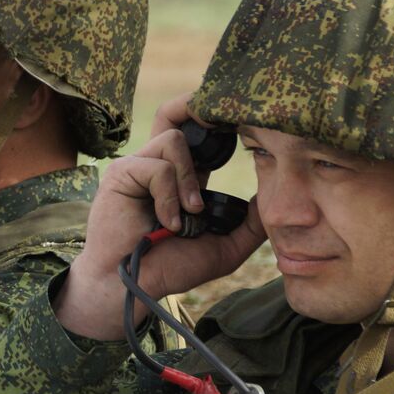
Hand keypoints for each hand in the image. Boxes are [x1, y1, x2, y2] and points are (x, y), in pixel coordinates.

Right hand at [53, 97, 265, 339]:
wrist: (134, 287)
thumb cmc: (171, 269)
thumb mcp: (223, 248)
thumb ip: (248, 226)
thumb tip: (272, 198)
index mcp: (181, 177)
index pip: (199, 135)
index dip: (216, 122)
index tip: (242, 122)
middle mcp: (158, 166)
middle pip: (174, 113)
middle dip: (195, 106)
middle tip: (222, 121)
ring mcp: (138, 167)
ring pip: (173, 141)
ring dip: (188, 180)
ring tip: (189, 214)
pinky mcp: (122, 174)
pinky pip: (158, 167)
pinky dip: (169, 196)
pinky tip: (168, 222)